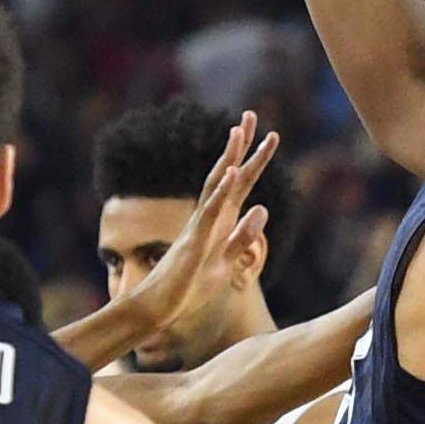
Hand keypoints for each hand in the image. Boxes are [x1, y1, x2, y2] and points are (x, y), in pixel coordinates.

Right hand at [108, 114, 277, 346]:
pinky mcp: (194, 242)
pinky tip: (234, 172)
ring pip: (217, 185)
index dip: (253, 161)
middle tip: (251, 115)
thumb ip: (243, 239)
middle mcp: (207, 217)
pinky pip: (211, 213)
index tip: (267, 135)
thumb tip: (263, 209)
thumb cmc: (188, 288)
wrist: (157, 308)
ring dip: (231, 158)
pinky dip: (223, 191)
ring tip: (241, 130)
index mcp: (217, 222)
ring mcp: (199, 227)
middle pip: (227, 175)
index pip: (239, 185)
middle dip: (241, 146)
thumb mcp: (225, 264)